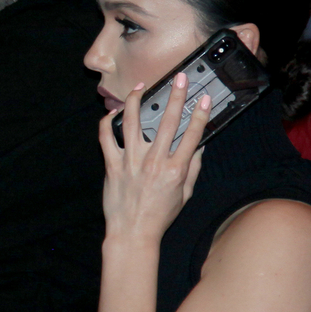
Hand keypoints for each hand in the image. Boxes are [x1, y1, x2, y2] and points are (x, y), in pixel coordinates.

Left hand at [100, 74, 208, 243]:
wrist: (132, 233)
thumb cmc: (160, 216)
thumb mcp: (184, 194)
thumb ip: (193, 168)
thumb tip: (200, 146)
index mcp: (175, 170)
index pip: (192, 135)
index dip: (200, 114)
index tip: (204, 98)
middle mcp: (153, 162)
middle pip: (166, 122)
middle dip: (175, 96)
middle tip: (179, 78)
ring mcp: (131, 161)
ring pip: (131, 121)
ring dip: (136, 100)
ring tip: (140, 87)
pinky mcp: (112, 165)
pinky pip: (106, 137)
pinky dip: (107, 121)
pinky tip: (114, 112)